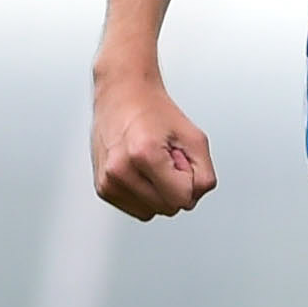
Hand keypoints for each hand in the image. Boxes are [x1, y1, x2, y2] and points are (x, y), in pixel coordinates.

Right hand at [91, 71, 218, 219]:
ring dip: (158, 192)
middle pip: (168, 208)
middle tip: (165, 158)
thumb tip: (193, 197)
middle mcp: (120, 171)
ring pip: (152, 212)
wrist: (122, 94)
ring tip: (151, 163)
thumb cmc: (154, 110)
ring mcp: (108, 182)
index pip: (183, 199)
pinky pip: (137, 209)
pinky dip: (144, 194)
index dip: (188, 179)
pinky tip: (139, 170)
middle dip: (174, 186)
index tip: (178, 157)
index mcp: (144, 155)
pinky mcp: (103, 189)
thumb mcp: (195, 137)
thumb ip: (204, 174)